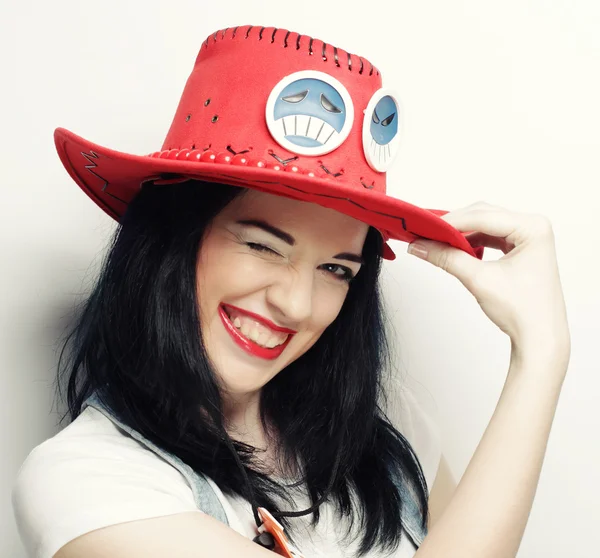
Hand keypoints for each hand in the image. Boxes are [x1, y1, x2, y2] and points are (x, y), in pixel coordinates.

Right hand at [407, 202, 570, 361]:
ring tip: (436, 242)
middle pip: (483, 215)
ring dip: (460, 233)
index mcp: (533, 228)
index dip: (451, 222)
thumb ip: (447, 258)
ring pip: (484, 225)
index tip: (423, 228)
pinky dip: (470, 241)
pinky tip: (455, 249)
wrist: (539, 337)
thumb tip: (420, 245)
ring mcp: (527, 237)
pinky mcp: (520, 248)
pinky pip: (489, 236)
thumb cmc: (523, 311)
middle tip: (426, 234)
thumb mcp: (479, 280)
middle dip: (454, 225)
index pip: (483, 217)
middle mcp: (533, 226)